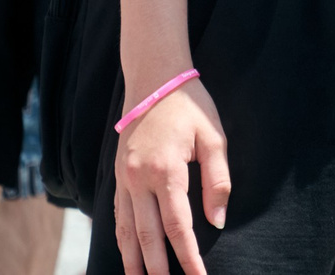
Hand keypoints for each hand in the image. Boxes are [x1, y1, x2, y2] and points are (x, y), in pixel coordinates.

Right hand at [113, 79, 230, 274]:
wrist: (154, 80)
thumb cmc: (190, 106)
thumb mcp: (214, 138)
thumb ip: (217, 181)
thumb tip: (217, 220)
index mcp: (166, 171)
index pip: (178, 226)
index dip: (188, 256)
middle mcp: (139, 180)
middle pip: (147, 236)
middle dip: (157, 267)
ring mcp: (123, 179)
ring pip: (126, 230)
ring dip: (133, 259)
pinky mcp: (117, 176)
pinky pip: (118, 215)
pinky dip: (121, 238)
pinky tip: (128, 253)